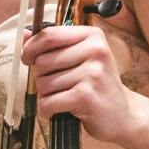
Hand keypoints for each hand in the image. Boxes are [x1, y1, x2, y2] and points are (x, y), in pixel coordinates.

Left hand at [21, 23, 138, 145]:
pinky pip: (48, 102)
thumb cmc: (98, 84)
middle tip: (58, 85)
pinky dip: (48, 110)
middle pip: (42, 61)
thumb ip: (54, 45)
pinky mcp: (86, 96)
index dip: (31, 47)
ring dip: (46, 95)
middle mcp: (95, 51)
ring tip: (65, 97)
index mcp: (92, 36)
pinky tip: (62, 110)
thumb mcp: (81, 57)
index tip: (28, 58)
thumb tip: (25, 34)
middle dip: (41, 77)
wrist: (123, 114)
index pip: (49, 35)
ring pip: (43, 83)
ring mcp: (92, 73)